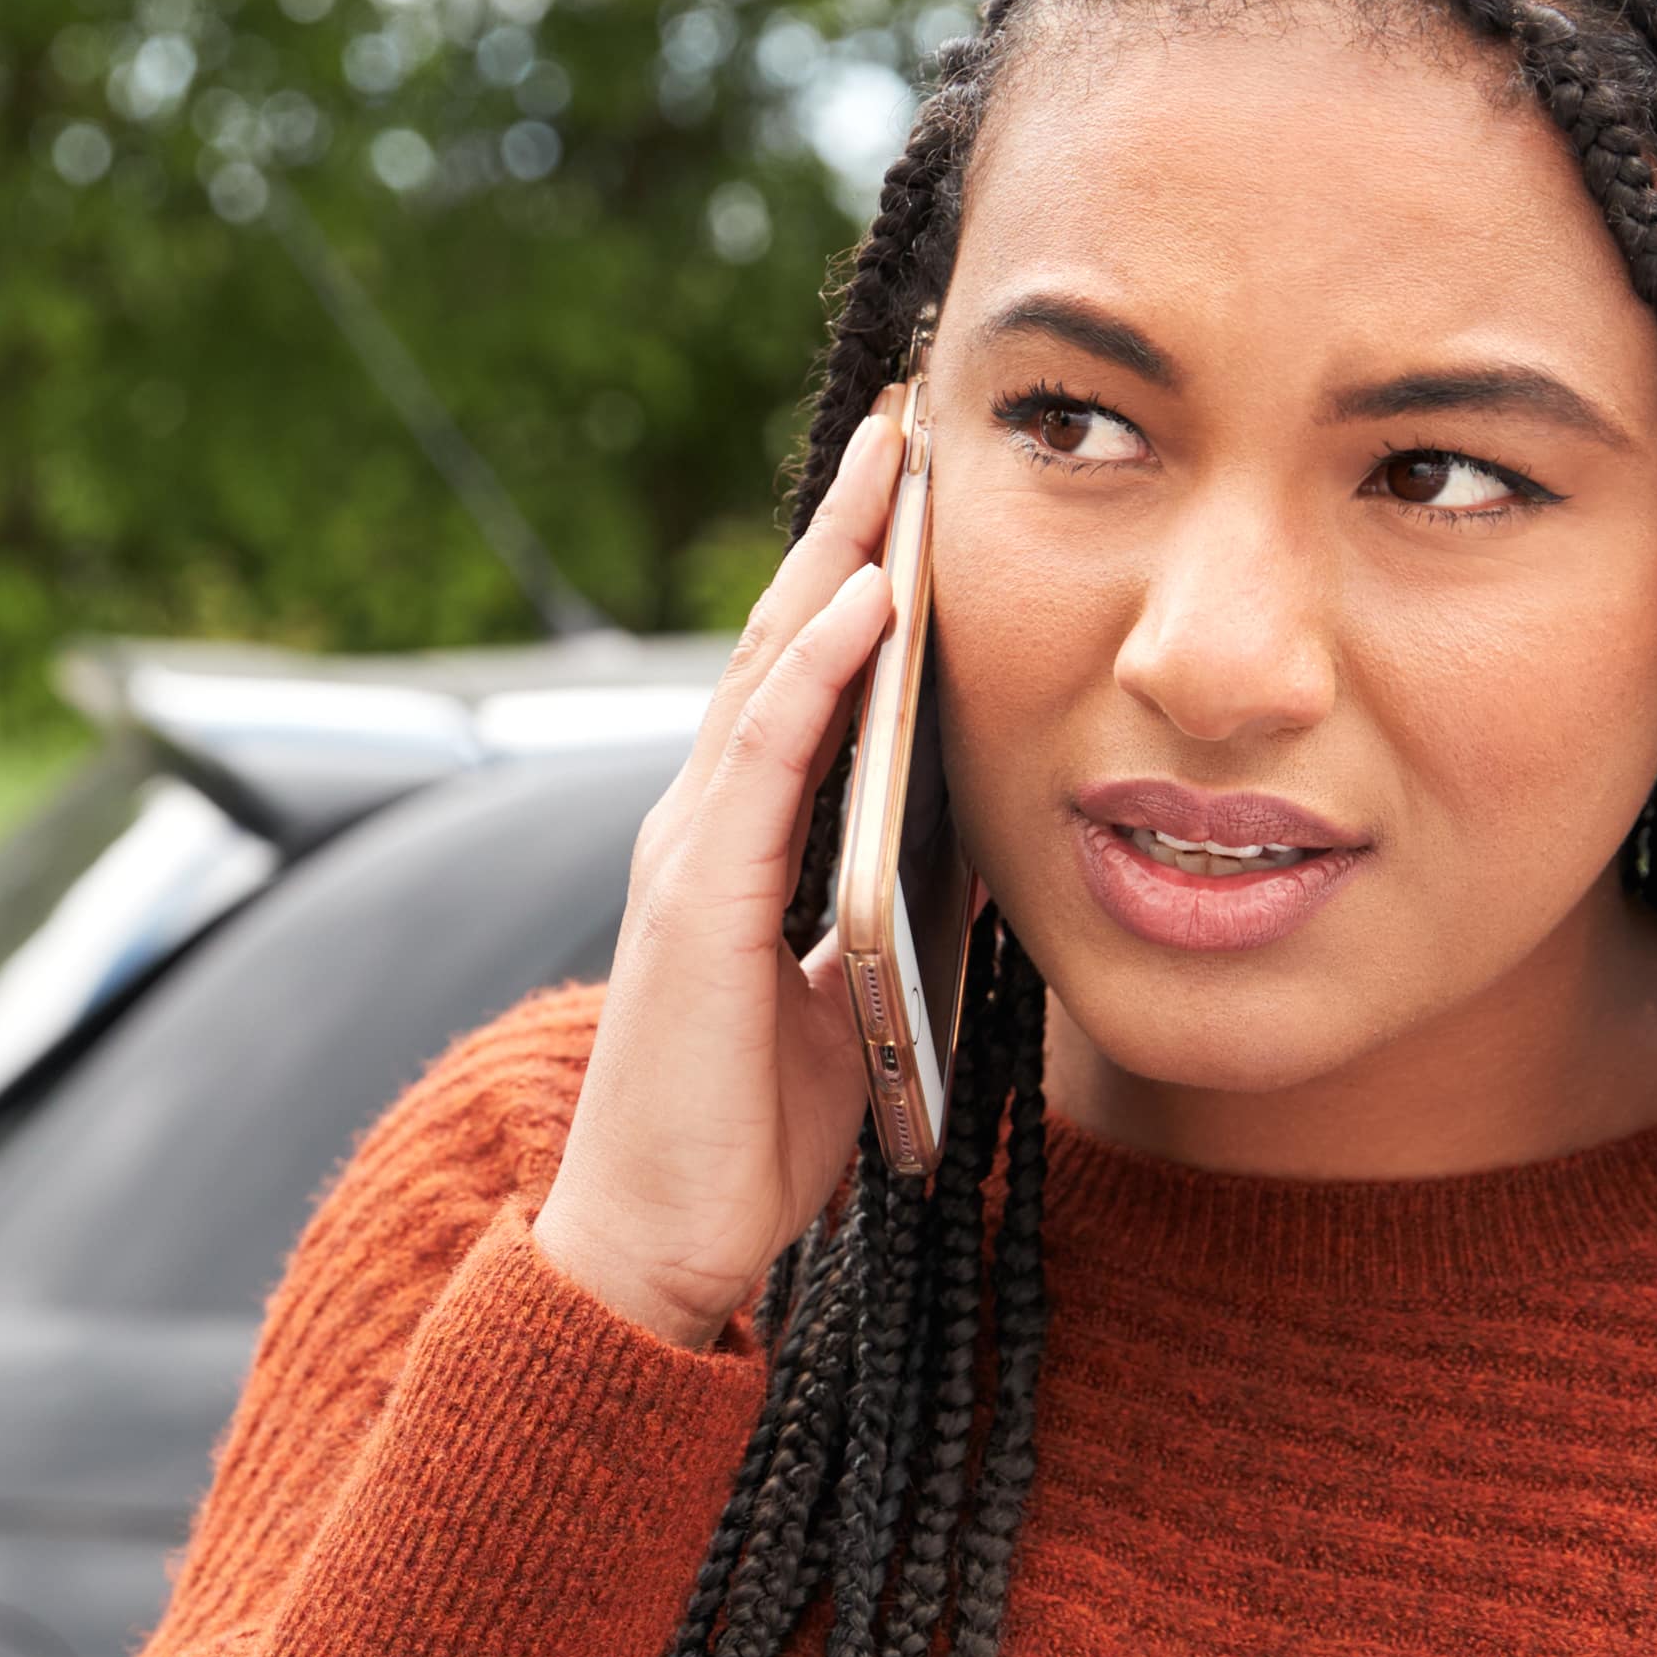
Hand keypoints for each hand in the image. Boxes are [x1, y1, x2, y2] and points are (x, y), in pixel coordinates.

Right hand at [533, 389, 905, 1349]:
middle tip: (912, 411)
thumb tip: (996, 836)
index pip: (804, 675)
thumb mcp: (864, 995)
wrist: (660, 1245)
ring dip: (837, 557)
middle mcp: (702, 824)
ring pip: (769, 671)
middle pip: (782, 639)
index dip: (860, 570)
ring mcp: (690, 853)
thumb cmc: (749, 1136)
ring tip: (901, 460)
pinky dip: (817, 669)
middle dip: (849, 522)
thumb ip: (907, 909)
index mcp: (741, 843)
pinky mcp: (695, 901)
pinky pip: (764, 758)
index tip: (923, 477)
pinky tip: (868, 596)